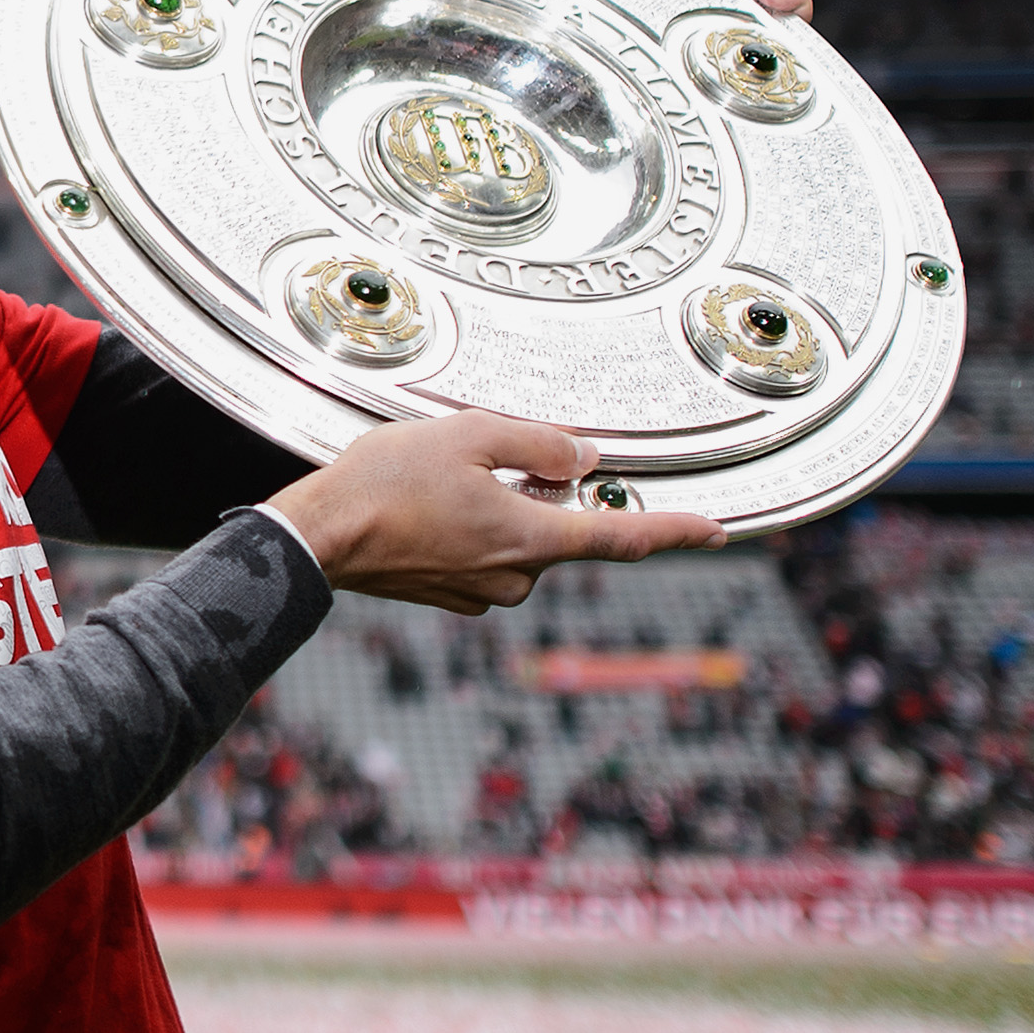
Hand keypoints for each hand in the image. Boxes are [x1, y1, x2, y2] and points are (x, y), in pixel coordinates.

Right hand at [265, 411, 723, 614]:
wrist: (317, 539)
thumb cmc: (384, 484)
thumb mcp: (468, 436)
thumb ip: (538, 445)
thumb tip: (584, 460)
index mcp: (530, 538)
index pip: (622, 536)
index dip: (676, 531)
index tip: (717, 530)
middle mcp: (515, 577)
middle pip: (559, 528)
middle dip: (541, 490)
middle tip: (486, 455)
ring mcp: (482, 592)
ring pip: (520, 540)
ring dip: (502, 506)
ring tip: (441, 477)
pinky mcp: (451, 596)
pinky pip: (485, 555)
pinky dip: (472, 526)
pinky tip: (429, 502)